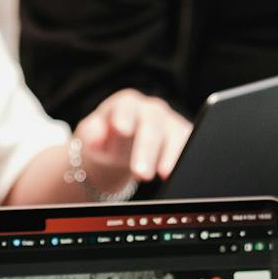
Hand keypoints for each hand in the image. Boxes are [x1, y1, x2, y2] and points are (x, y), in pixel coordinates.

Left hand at [75, 88, 192, 190]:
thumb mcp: (90, 136)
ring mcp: (169, 122)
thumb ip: (91, 133)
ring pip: (174, 133)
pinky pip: (187, 144)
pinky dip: (183, 157)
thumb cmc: (104, 141)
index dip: (124, 116)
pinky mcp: (181, 136)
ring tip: (163, 174)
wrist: (117, 150)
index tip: (122, 130)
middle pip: (151, 124)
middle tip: (140, 172)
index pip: (126, 106)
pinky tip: (177, 172)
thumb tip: (95, 138)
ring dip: (170, 154)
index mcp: (125, 104)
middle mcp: (150, 110)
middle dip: (146, 148)